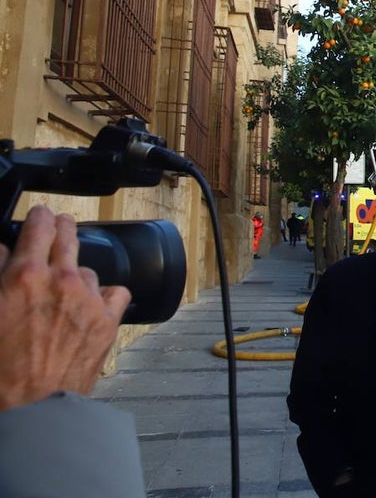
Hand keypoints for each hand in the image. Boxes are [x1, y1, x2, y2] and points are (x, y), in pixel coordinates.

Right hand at [0, 205, 130, 409]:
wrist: (30, 410)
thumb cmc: (0, 369)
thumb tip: (4, 254)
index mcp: (23, 276)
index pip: (37, 226)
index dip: (37, 217)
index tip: (38, 215)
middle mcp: (61, 281)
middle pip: (67, 235)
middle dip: (60, 227)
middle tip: (56, 226)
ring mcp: (88, 300)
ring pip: (86, 269)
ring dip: (75, 273)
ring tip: (64, 286)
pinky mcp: (107, 322)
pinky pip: (115, 292)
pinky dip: (104, 294)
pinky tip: (95, 302)